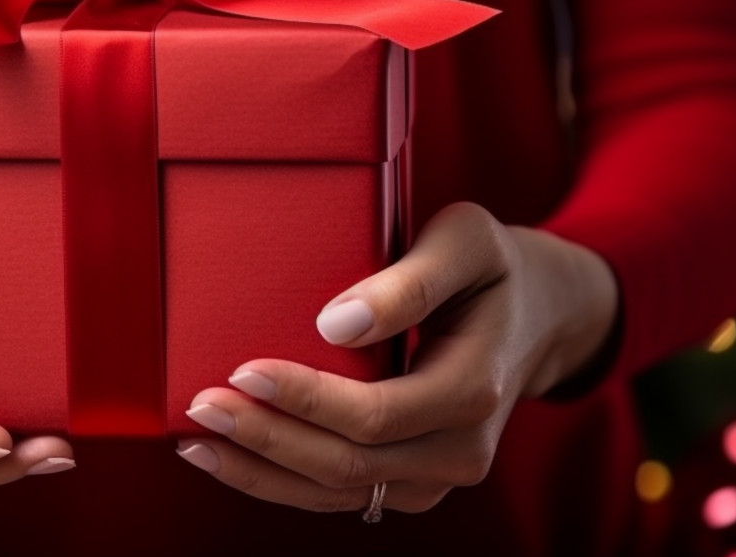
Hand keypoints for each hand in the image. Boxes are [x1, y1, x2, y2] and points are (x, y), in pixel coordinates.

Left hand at [174, 201, 617, 512]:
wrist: (541, 314)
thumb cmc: (494, 268)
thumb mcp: (467, 242)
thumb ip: (409, 280)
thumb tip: (334, 325)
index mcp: (474, 390)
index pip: (375, 416)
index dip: (304, 399)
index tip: (242, 369)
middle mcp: (459, 450)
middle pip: (347, 465)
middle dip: (265, 439)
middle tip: (198, 406)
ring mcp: (436, 474)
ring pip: (338, 493)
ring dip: (260, 472)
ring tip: (194, 442)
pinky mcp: (412, 480)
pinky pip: (341, 493)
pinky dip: (280, 480)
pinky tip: (230, 456)